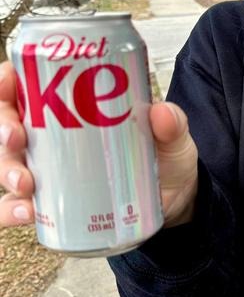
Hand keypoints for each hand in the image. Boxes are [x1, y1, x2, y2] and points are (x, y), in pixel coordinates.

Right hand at [0, 61, 198, 228]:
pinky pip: (16, 207)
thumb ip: (172, 124)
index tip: (8, 86)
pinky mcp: (52, 204)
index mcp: (69, 104)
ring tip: (26, 185)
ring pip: (7, 164)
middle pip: (6, 124)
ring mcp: (47, 169)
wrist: (174, 200)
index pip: (24, 83)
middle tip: (17, 139)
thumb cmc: (164, 156)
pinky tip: (25, 214)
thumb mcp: (172, 137)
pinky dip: (11, 211)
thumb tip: (161, 112)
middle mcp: (49, 135)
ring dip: (7, 171)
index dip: (5, 82)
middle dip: (2, 129)